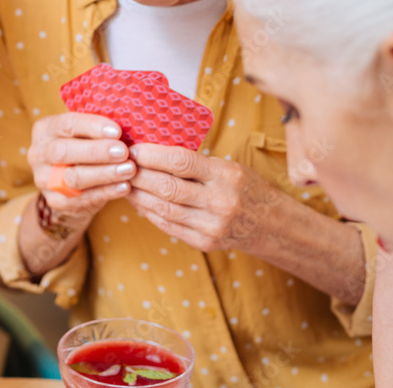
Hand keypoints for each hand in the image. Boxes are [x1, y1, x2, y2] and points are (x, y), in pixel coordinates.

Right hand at [27, 112, 135, 224]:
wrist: (72, 181)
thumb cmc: (84, 148)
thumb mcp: (85, 133)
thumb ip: (98, 128)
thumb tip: (126, 122)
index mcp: (45, 129)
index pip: (66, 124)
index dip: (92, 126)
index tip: (117, 131)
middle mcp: (38, 153)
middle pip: (63, 152)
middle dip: (97, 151)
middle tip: (123, 152)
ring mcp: (43, 179)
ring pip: (72, 177)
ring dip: (104, 173)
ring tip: (129, 170)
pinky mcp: (54, 201)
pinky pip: (80, 200)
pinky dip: (105, 192)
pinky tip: (124, 187)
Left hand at [126, 144, 277, 252]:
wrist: (270, 224)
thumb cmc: (244, 187)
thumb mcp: (227, 167)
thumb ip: (195, 162)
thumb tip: (152, 152)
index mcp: (225, 175)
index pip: (181, 161)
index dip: (153, 155)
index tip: (134, 149)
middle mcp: (219, 201)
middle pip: (167, 187)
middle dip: (139, 175)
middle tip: (121, 165)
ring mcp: (211, 225)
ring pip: (163, 208)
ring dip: (138, 195)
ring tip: (124, 182)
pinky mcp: (204, 242)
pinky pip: (168, 225)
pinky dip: (149, 212)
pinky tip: (138, 201)